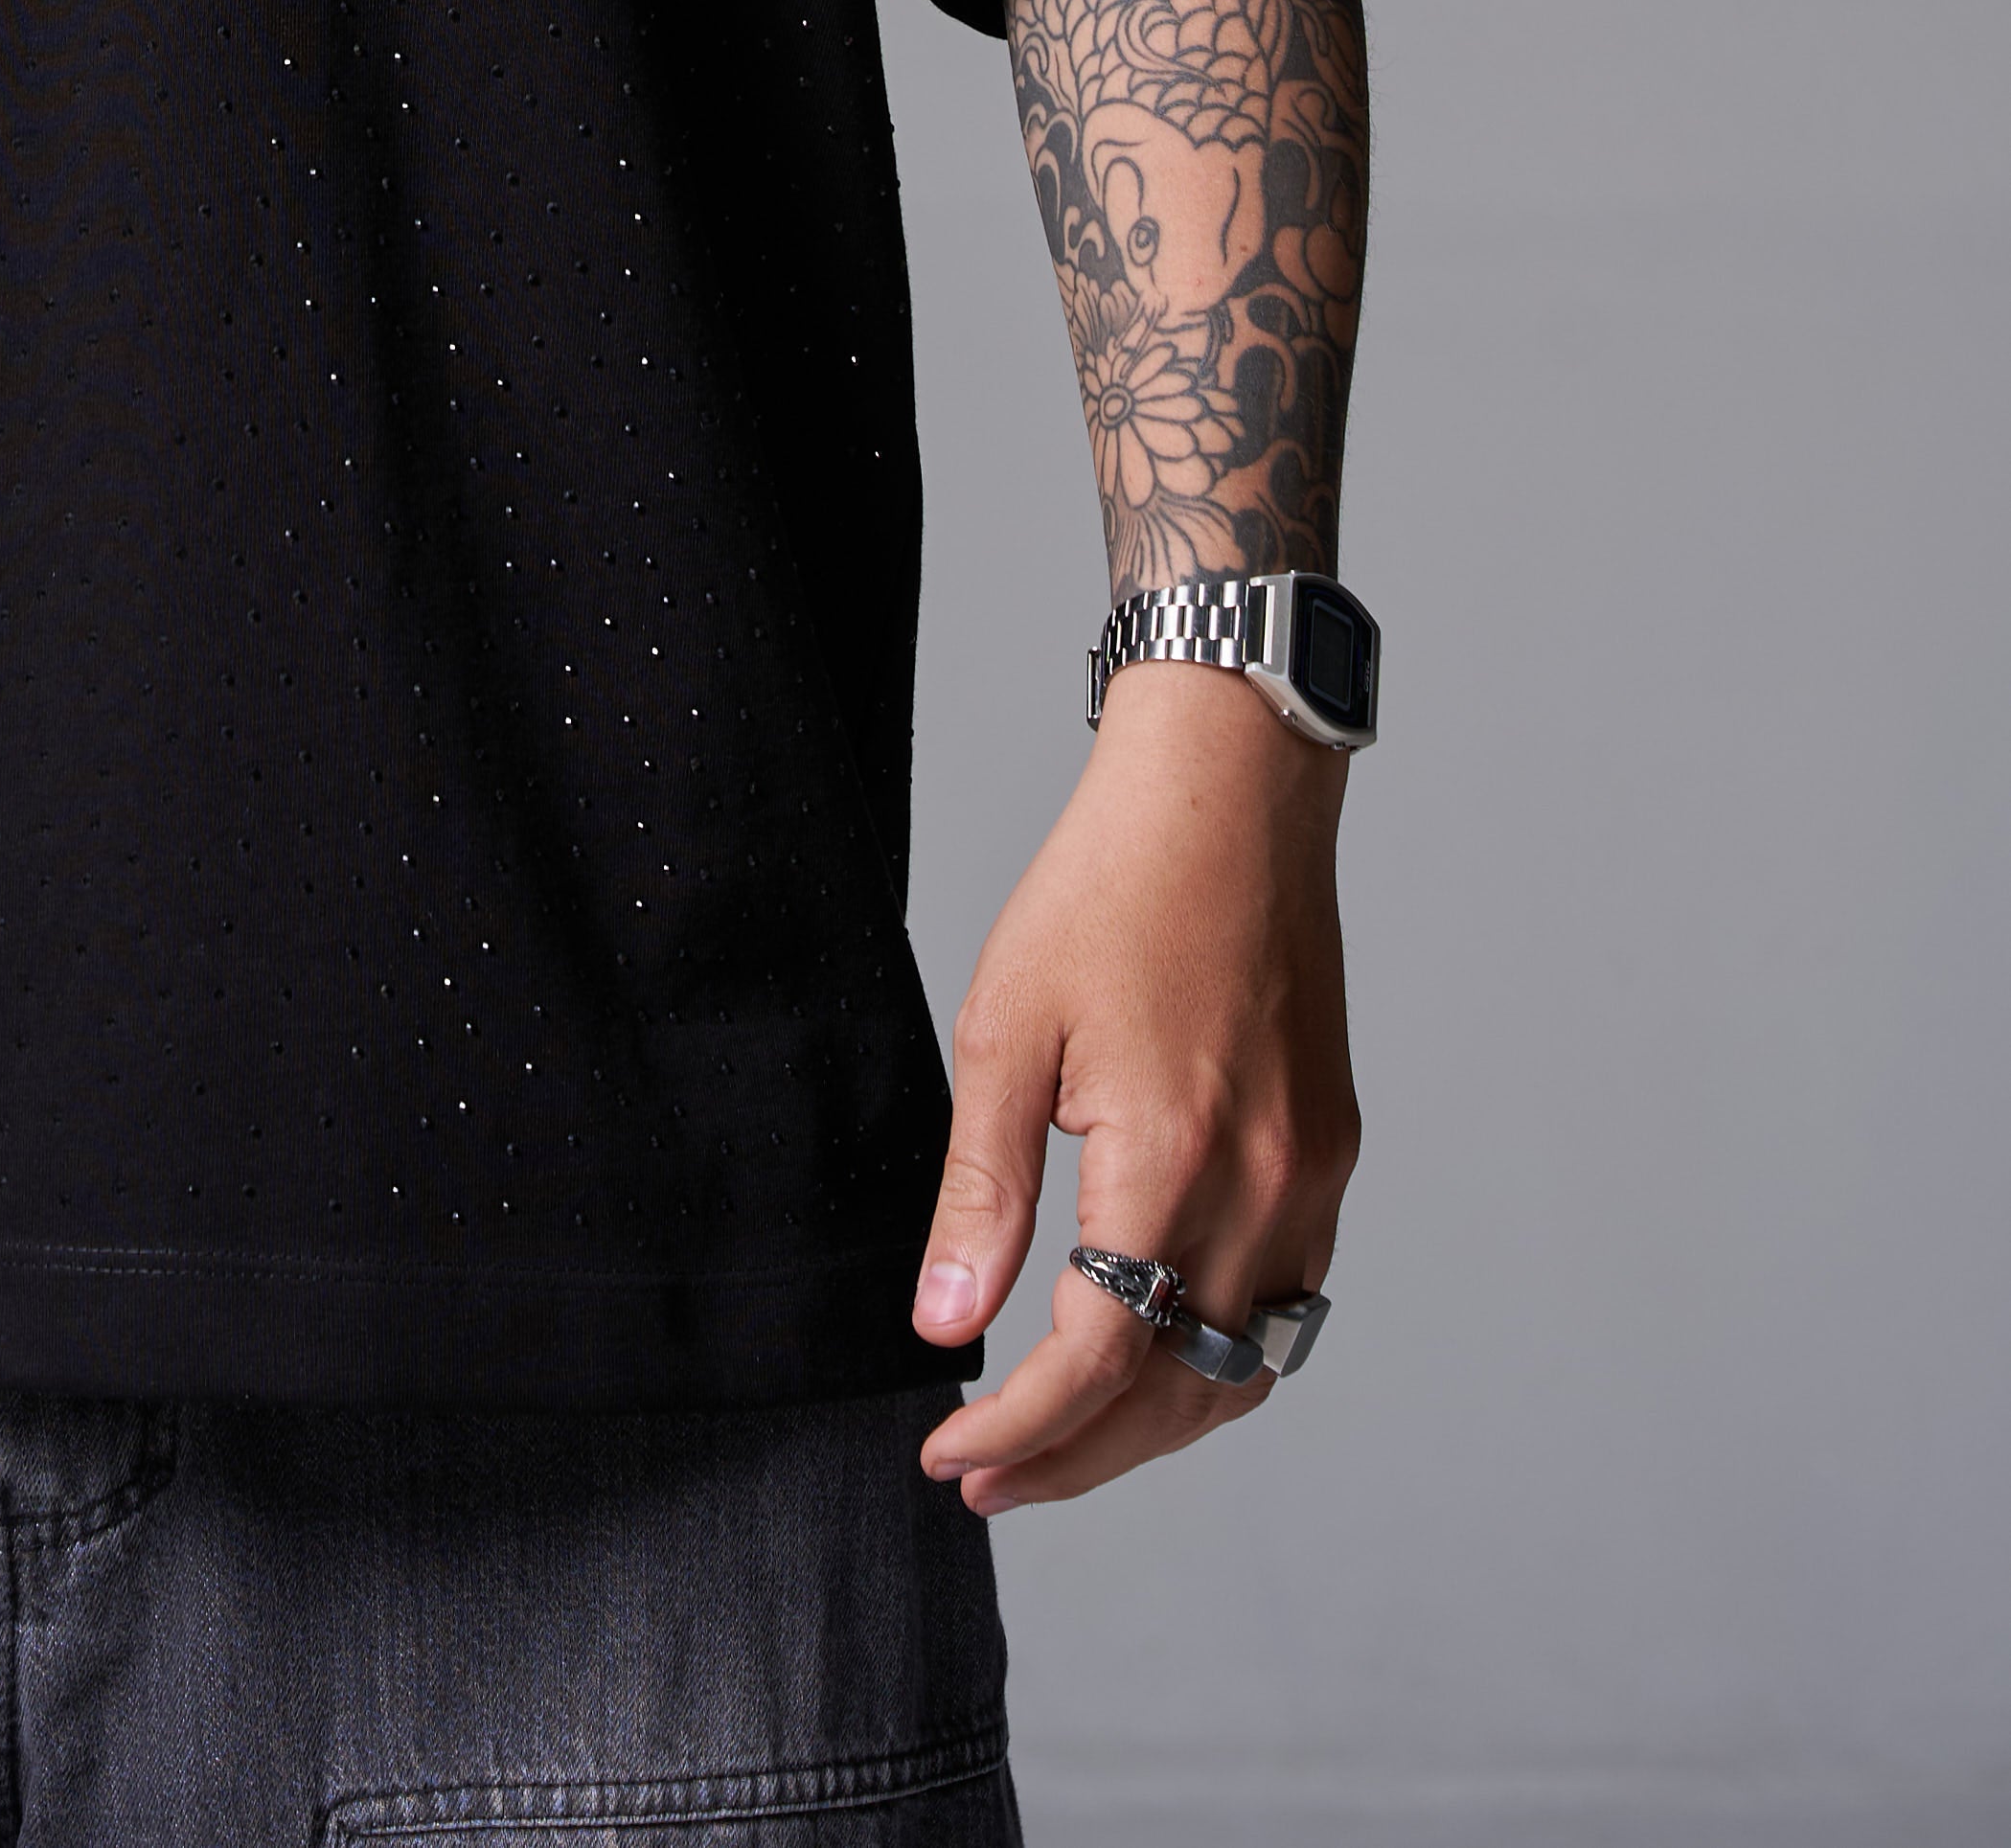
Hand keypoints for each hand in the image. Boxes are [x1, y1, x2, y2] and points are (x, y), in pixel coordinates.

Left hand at [913, 663, 1357, 1513]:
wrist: (1229, 796)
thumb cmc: (1110, 887)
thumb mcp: (1007, 1028)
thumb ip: (981, 1191)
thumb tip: (945, 1326)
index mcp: (1176, 1159)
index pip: (1098, 1361)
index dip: (1018, 1428)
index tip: (945, 1454)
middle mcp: (1266, 1190)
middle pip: (1177, 1393)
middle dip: (1075, 1458)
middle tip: (983, 1479)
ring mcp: (1313, 1180)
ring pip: (1243, 1370)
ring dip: (1150, 1428)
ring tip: (1053, 1445)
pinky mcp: (1331, 1157)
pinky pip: (1284, 1308)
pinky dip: (1216, 1362)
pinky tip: (1151, 1362)